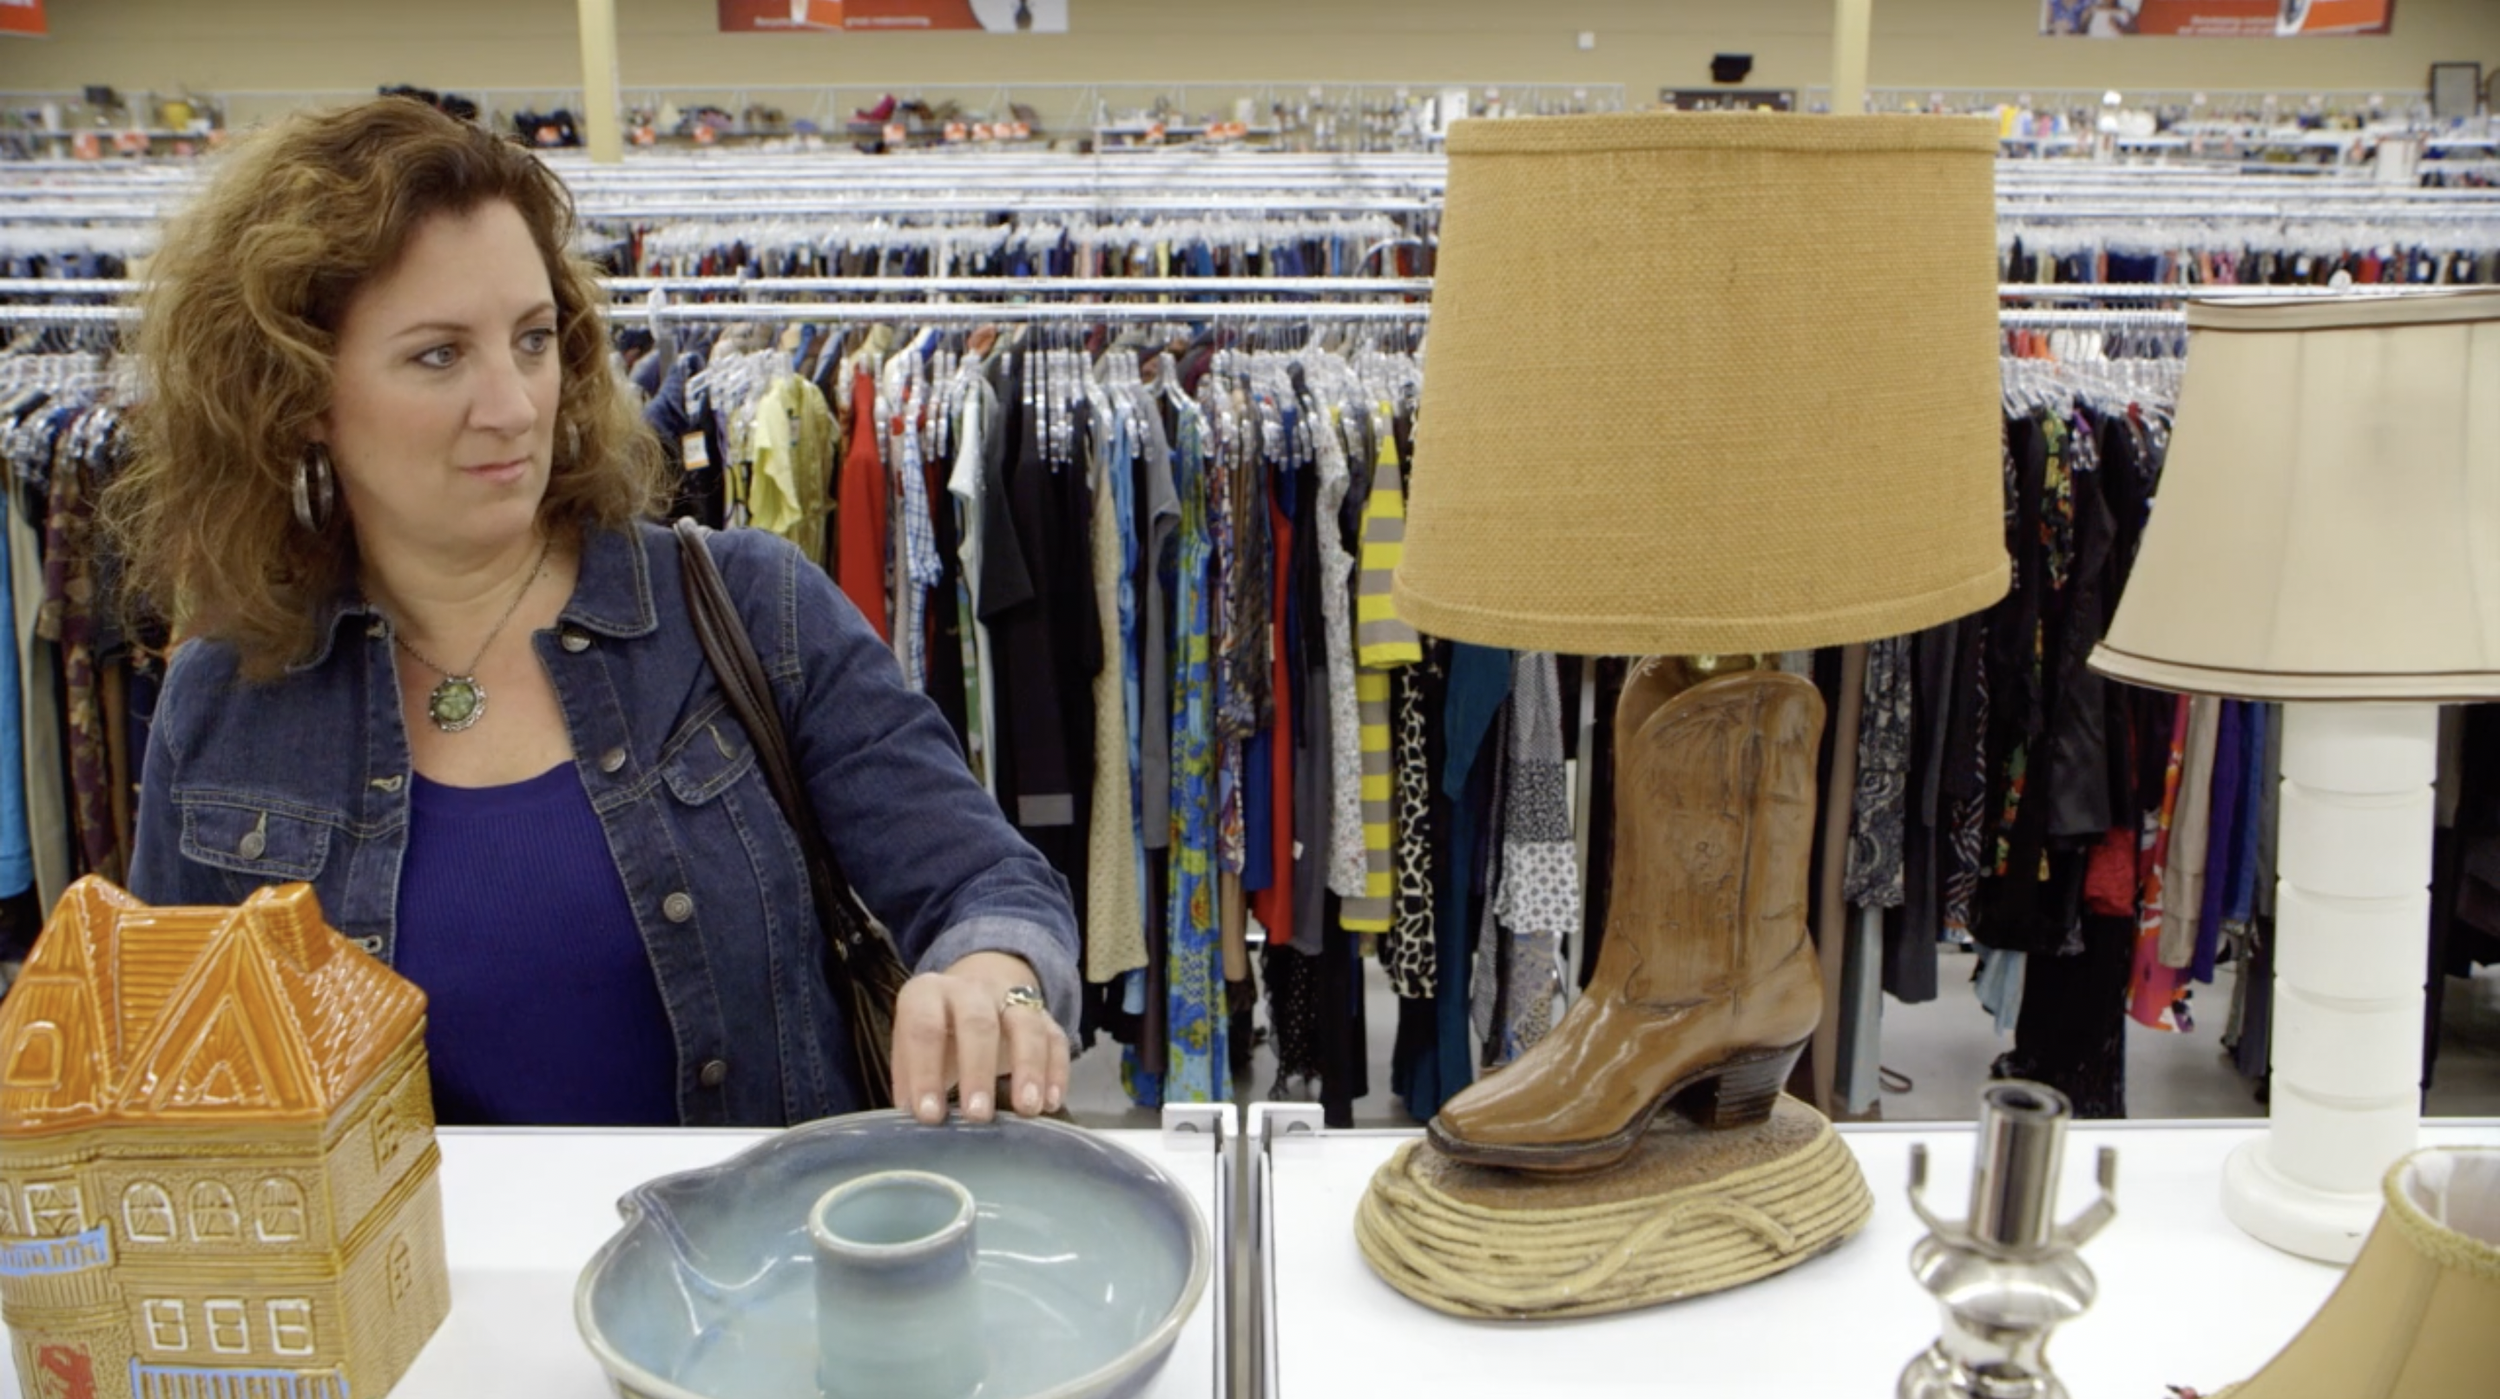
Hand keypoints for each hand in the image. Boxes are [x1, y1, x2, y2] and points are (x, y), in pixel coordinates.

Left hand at [890, 951, 1069, 1124]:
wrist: (974, 992)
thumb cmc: (937, 1034)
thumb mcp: (911, 1049)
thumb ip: (909, 1081)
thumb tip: (910, 1120)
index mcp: (927, 994)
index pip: (924, 1028)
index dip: (925, 1072)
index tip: (930, 1116)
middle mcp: (970, 990)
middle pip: (978, 1023)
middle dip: (978, 1070)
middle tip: (978, 1116)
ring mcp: (1011, 998)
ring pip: (1025, 1024)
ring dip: (1028, 1068)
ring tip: (1027, 1109)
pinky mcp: (1043, 1015)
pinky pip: (1055, 1038)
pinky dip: (1056, 1070)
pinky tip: (1051, 1102)